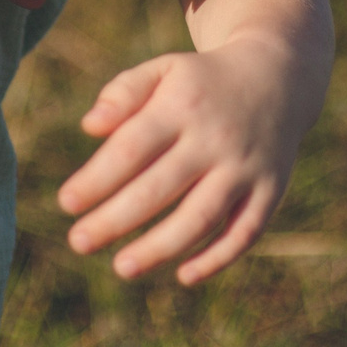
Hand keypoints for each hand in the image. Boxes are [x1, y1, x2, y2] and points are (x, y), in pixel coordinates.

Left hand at [57, 38, 308, 284]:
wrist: (280, 75)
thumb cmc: (203, 82)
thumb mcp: (165, 70)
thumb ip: (124, 92)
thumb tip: (89, 127)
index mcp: (182, 105)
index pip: (133, 147)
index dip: (97, 179)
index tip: (66, 203)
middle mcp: (216, 138)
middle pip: (161, 187)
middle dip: (116, 219)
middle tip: (79, 242)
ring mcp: (246, 167)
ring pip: (202, 215)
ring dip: (161, 247)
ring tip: (122, 267)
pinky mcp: (271, 190)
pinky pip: (246, 231)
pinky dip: (218, 257)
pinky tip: (183, 276)